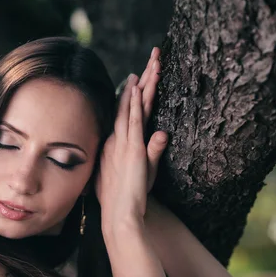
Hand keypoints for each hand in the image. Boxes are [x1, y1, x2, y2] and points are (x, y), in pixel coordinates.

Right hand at [95, 48, 167, 233]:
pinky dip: (133, 105)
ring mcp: (123, 144)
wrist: (120, 215)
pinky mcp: (132, 150)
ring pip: (131, 109)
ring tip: (146, 67)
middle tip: (149, 61)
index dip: (131, 96)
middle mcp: (117, 141)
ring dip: (138, 88)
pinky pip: (132, 122)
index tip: (136, 78)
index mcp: (116, 146)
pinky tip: (137, 89)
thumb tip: (159, 136)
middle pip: (128, 107)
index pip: (125, 115)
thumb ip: (150, 153)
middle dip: (138, 84)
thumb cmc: (127, 199)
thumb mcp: (141, 173)